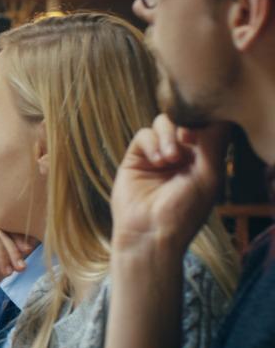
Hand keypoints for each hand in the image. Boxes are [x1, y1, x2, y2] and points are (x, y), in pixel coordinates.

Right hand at [111, 115, 226, 258]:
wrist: (151, 231)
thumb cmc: (184, 211)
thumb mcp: (208, 177)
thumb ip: (212, 144)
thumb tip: (210, 116)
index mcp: (204, 159)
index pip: (207, 126)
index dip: (204, 121)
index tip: (199, 135)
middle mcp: (182, 154)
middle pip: (184, 119)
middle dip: (185, 126)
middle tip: (187, 141)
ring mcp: (158, 154)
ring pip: (163, 123)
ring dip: (168, 136)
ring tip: (169, 159)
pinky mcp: (135, 157)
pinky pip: (143, 135)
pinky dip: (151, 143)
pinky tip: (156, 161)